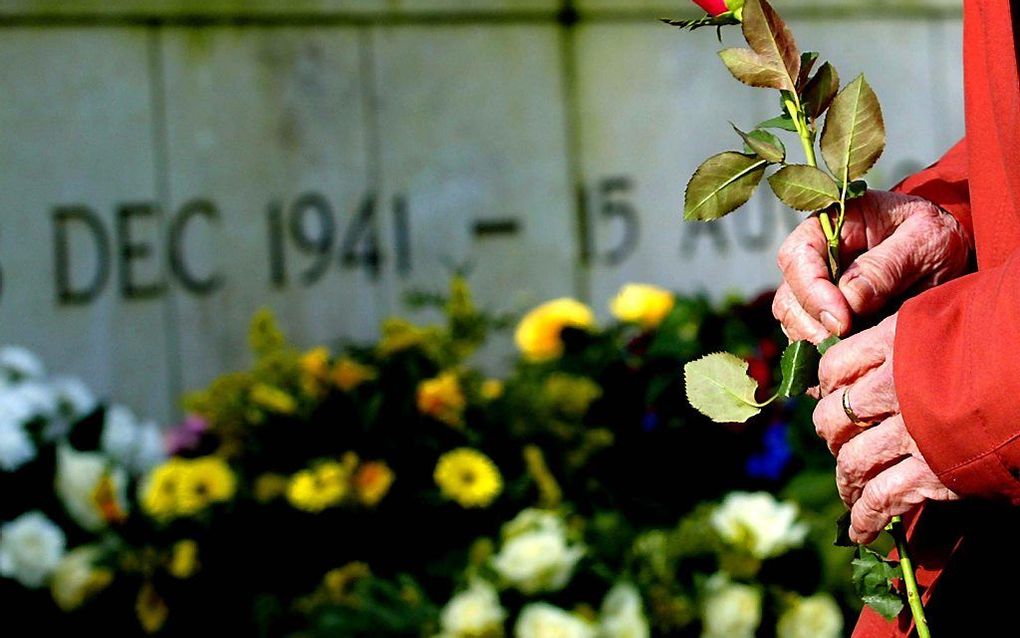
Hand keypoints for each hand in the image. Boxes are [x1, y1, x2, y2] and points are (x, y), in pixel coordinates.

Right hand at [773, 191, 971, 342]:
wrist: (949, 250)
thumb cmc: (936, 236)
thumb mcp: (925, 240)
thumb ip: (887, 266)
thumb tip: (849, 298)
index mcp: (831, 223)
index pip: (798, 255)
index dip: (812, 291)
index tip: (842, 321)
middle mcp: (813, 254)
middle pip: (789, 293)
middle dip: (811, 324)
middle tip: (844, 345)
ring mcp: (814, 285)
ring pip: (792, 317)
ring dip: (814, 339)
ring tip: (849, 351)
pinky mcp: (822, 312)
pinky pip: (806, 334)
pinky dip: (822, 348)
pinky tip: (848, 355)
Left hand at [812, 314, 958, 543]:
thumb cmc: (1007, 336)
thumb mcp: (952, 313)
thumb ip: (914, 334)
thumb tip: (892, 346)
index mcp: (894, 343)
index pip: (835, 367)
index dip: (830, 387)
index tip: (835, 398)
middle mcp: (894, 387)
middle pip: (835, 417)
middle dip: (832, 436)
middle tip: (841, 445)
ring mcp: (911, 431)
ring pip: (853, 461)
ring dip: (846, 481)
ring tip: (850, 492)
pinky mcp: (933, 472)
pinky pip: (882, 499)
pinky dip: (866, 518)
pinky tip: (861, 530)